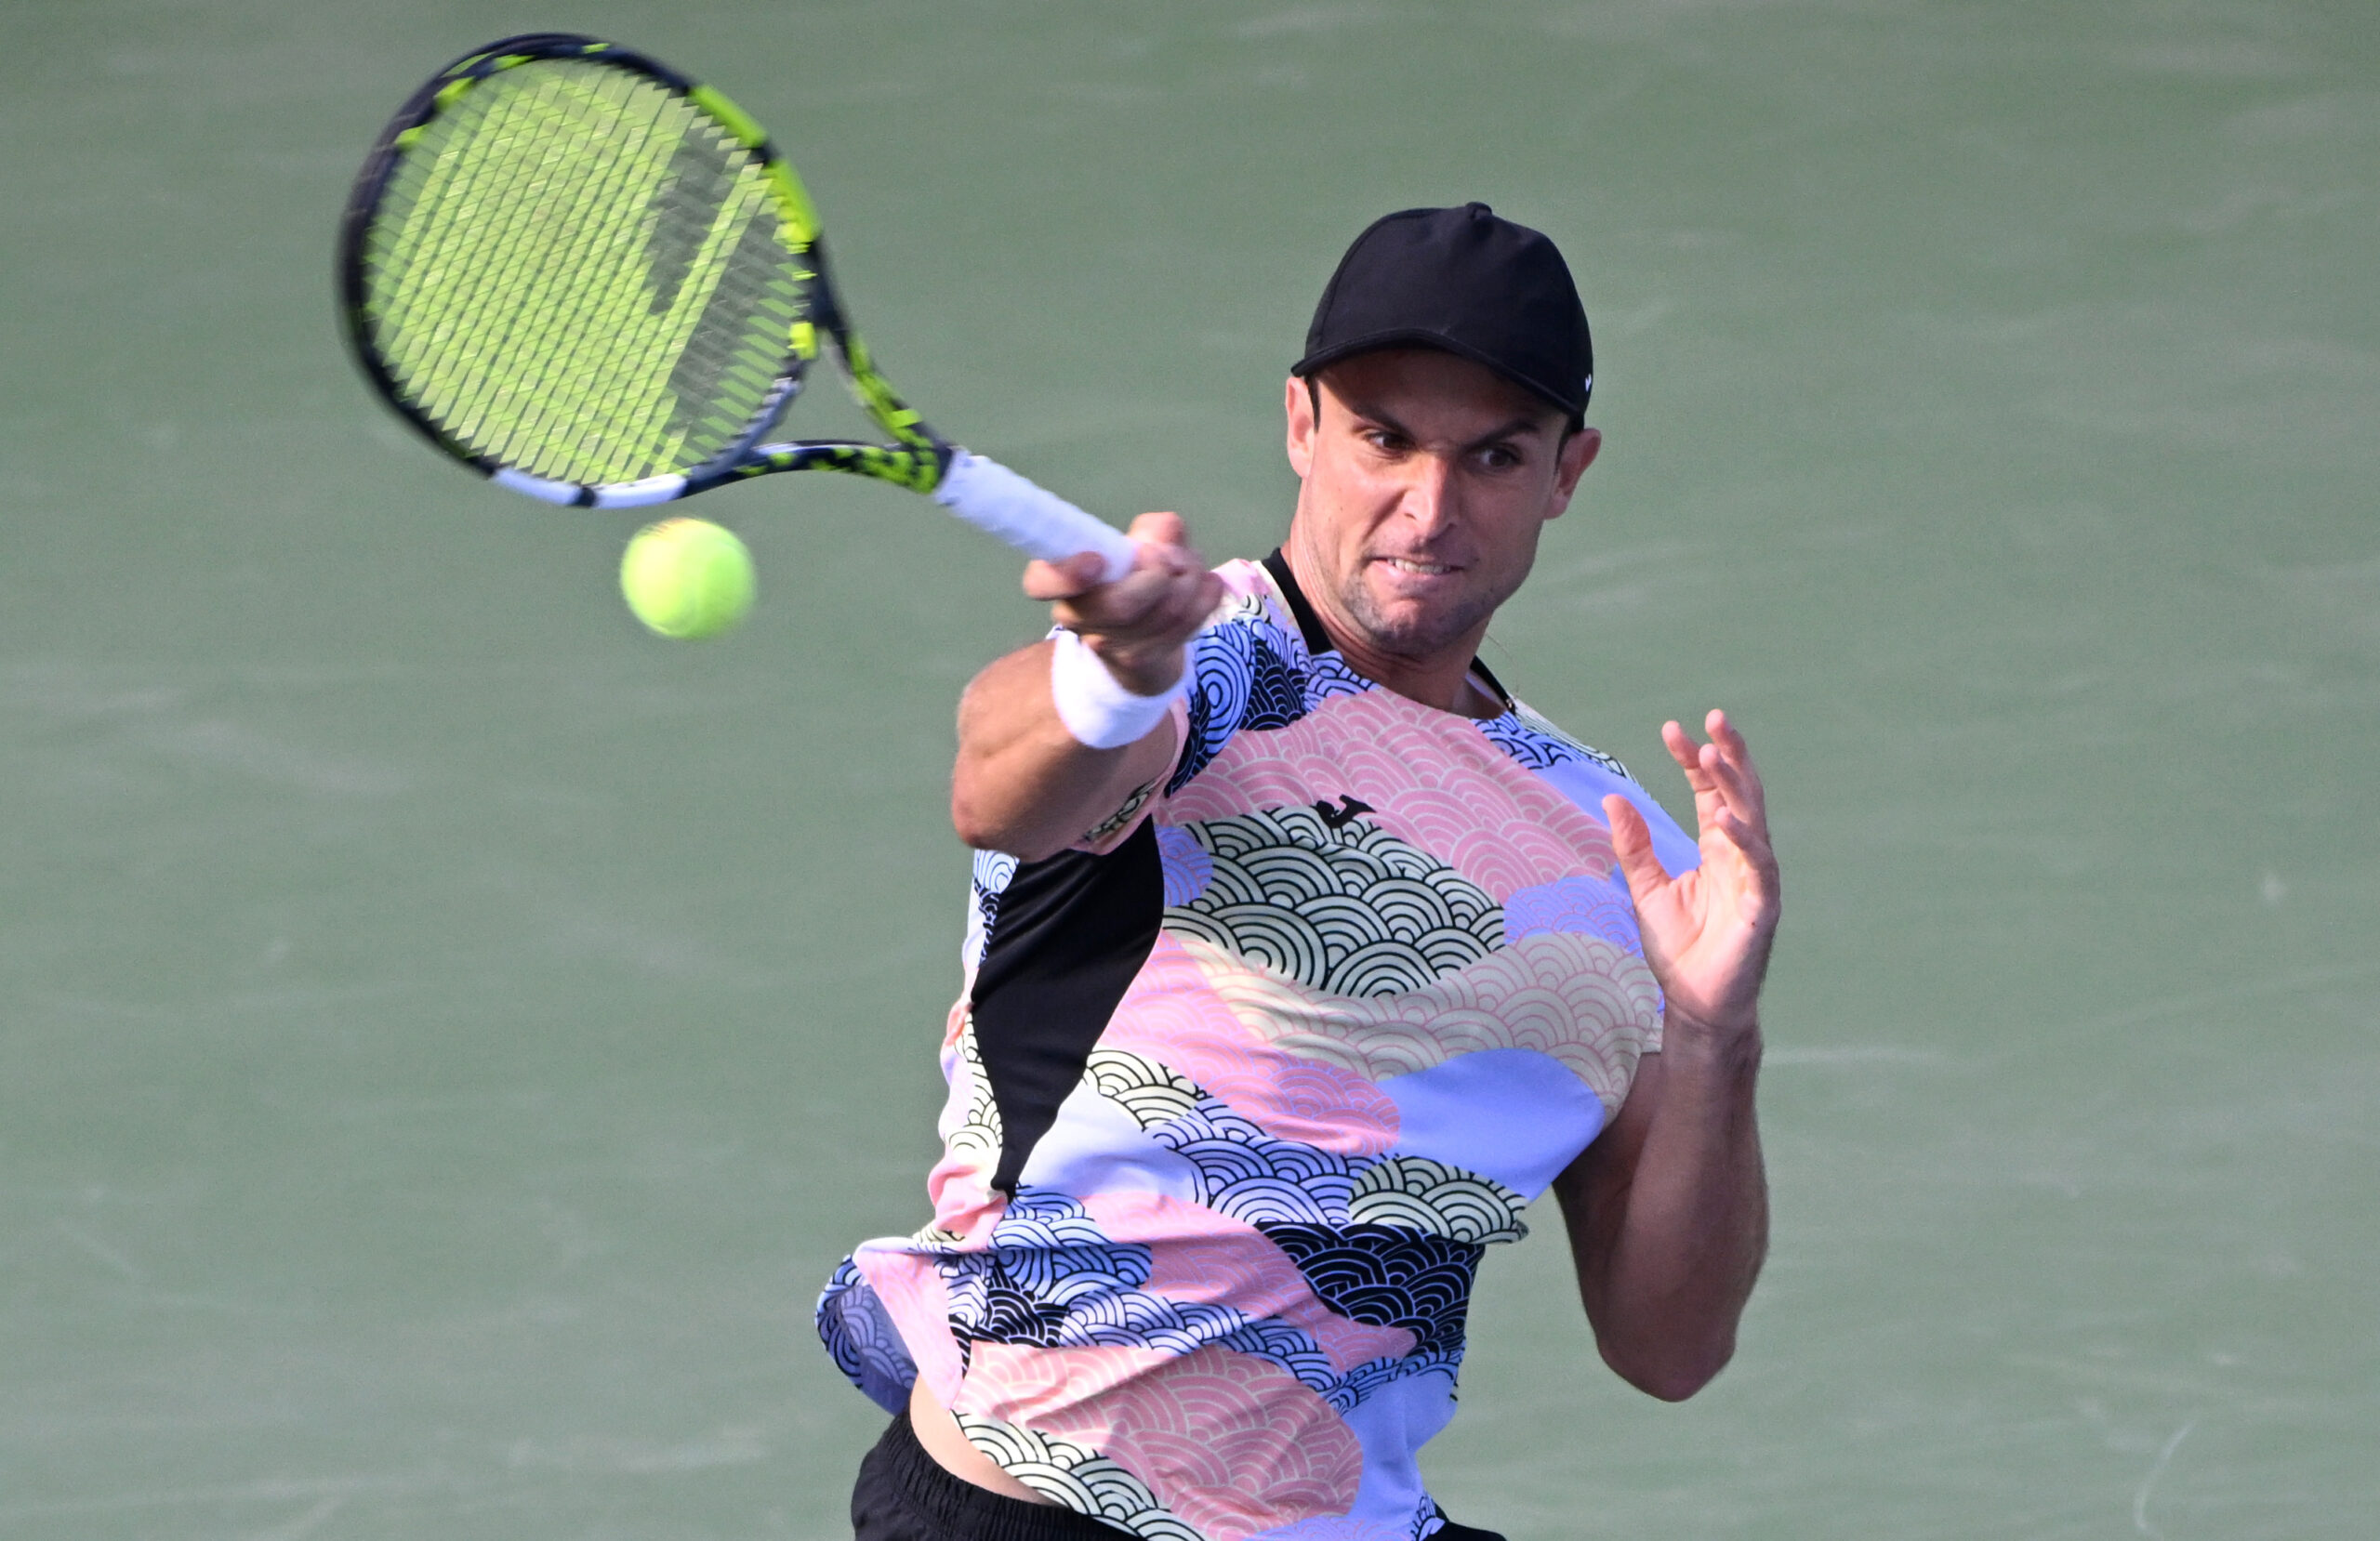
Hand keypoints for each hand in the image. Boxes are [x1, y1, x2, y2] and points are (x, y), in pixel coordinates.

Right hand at [1023, 512, 1224, 694]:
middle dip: (1160, 576)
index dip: (1066, 575)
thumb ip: (1155, 531)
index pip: (1041, 582)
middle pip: (1120, 606)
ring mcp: (1110, 646)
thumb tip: (1166, 535)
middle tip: (1169, 558)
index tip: (1097, 561)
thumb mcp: (1141, 544)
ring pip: (1163, 614)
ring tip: (1190, 568)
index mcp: (1062, 580)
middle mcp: (1077, 617)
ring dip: (1190, 582)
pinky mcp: (1142, 663)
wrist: (1143, 642)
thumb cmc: (1134, 578)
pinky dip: (1205, 599)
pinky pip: (1186, 627)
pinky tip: (1205, 586)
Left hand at [1603, 710, 1779, 1038]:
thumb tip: (1611, 799)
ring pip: (1753, 820)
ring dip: (1736, 786)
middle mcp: (1740, 856)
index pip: (1708, 792)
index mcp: (1715, 849)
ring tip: (1714, 753)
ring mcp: (1755, 879)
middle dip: (1730, 755)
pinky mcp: (1762, 906)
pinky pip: (1758, 866)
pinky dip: (1744, 840)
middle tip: (1714, 717)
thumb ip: (1633, 845)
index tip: (1672, 729)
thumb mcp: (1645, 889)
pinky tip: (1724, 817)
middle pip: (1740, 793)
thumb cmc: (1679, 949)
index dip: (1694, 760)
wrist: (1695, 1003)